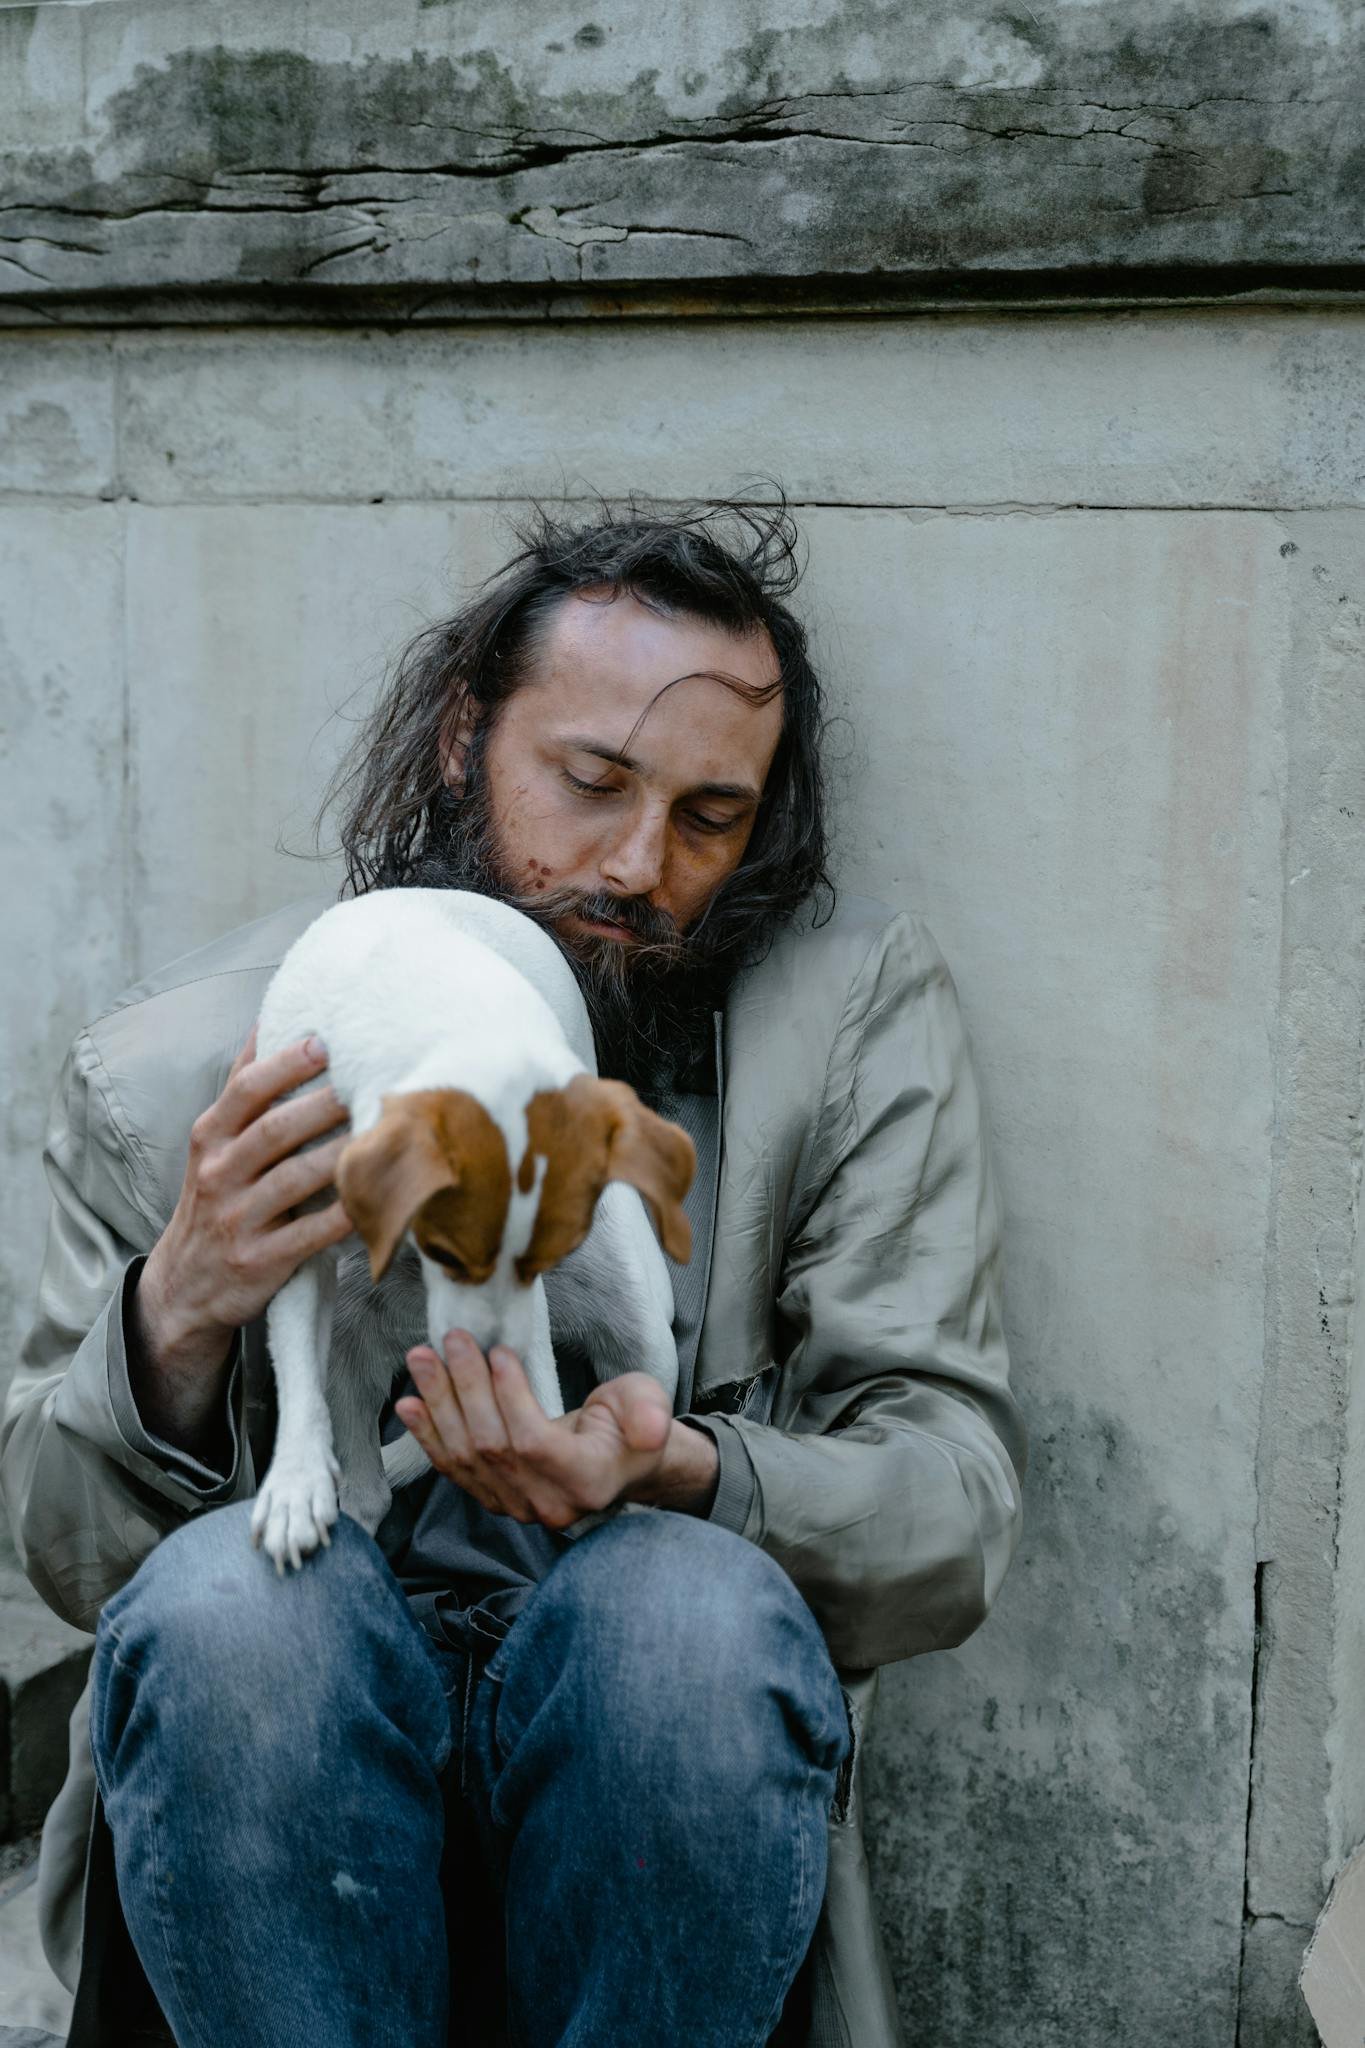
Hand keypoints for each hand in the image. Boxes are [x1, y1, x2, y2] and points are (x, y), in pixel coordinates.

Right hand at [132, 1027, 352, 1449]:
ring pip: (294, 1179)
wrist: (184, 1286)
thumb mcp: (213, 1143)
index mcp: (210, 1136)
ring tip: (386, 1131)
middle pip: (274, 1130)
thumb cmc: (215, 1198)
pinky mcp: (259, 1260)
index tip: (327, 1040)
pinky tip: (379, 1197)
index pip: (246, 1090)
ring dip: (342, 1154)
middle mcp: (218, 1173)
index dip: (286, 1064)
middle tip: (371, 1080)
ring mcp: (237, 1219)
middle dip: (323, 1104)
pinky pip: (309, 1234)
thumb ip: (243, 1088)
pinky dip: (345, 1214)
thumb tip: (271, 1020)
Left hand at [396, 1333, 718, 1528]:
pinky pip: (455, 1470)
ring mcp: (517, 1506)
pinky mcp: (495, 1499)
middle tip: (448, 1340)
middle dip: (464, 1388)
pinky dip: (429, 1435)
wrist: (620, 1462)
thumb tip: (650, 1427)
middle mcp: (548, 1503)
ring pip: (466, 1457)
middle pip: (491, 1446)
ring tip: (421, 1359)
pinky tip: (410, 1405)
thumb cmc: (633, 1424)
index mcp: (588, 1480)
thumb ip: (649, 1413)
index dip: (510, 1398)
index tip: (499, 1351)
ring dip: (439, 1404)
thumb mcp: (649, 1405)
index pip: (533, 1442)